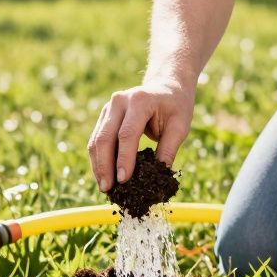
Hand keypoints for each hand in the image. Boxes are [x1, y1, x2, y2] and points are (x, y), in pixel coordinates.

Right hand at [87, 78, 194, 192]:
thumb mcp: (180, 126)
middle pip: (105, 137)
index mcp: (140, 100)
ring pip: (96, 140)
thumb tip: (157, 178)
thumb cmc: (175, 107)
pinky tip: (103, 176)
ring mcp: (108, 107)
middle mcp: (119, 101)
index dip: (124, 158)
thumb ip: (168, 149)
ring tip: (104, 188)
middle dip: (105, 166)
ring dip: (98, 165)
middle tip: (108, 189)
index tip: (123, 180)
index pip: (127, 134)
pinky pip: (97, 140)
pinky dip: (98, 159)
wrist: (166, 87)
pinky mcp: (104, 116)